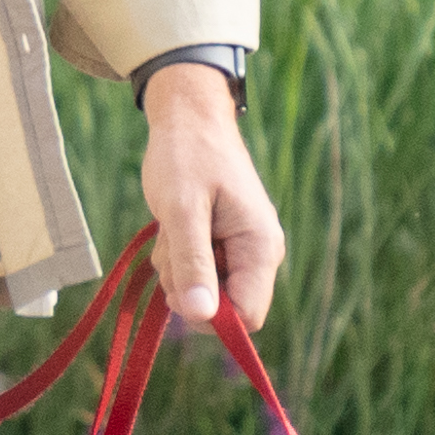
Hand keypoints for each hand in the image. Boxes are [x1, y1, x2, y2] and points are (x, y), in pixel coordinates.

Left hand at [137, 63, 282, 336]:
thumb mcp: (182, 210)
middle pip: (223, 308)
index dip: (212, 317)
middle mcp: (259, 254)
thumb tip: (201, 315)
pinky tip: (175, 225)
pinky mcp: (222, 246)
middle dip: (189, 287)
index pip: (248, 316)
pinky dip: (177, 258)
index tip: (179, 289)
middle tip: (173, 244)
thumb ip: (193, 262)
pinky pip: (197, 273)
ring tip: (173, 226)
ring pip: (204, 292)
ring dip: (177, 270)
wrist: (188, 118)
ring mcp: (241, 251)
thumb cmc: (186, 156)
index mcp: (261, 247)